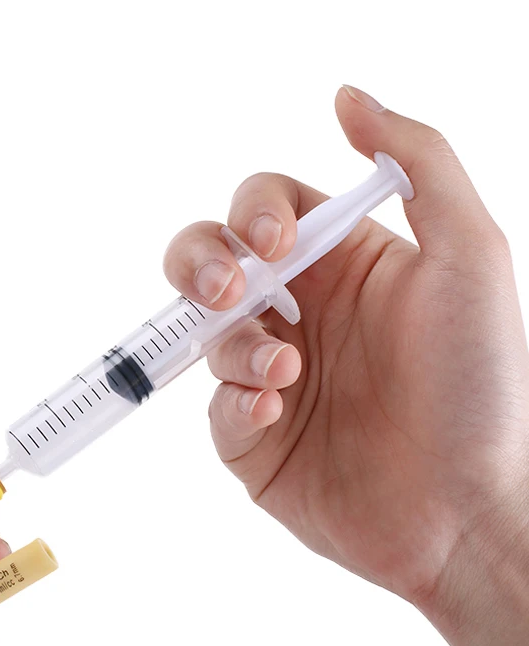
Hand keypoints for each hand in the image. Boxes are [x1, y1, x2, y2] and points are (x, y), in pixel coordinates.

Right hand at [163, 86, 528, 645]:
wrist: (466, 511)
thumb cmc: (480, 387)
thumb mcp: (469, 256)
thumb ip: (417, 162)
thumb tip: (349, 98)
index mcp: (344, 269)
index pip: (265, 213)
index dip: (252, 215)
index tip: (274, 243)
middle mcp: (303, 318)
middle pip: (210, 266)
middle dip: (201, 267)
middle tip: (226, 291)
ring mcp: (273, 379)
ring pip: (208, 337)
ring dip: (235, 345)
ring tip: (284, 372)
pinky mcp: (253, 439)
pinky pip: (214, 408)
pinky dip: (235, 403)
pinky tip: (275, 412)